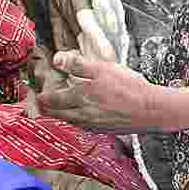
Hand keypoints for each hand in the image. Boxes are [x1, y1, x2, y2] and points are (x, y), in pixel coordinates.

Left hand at [36, 51, 163, 134]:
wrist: (151, 110)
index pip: (54, 100)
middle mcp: (84, 114)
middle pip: (59, 114)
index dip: (44, 98)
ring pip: (71, 121)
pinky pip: (84, 126)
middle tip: (41, 106)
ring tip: (57, 111)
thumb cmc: (129, 87)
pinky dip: (76, 121)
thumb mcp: (103, 68)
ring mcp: (94, 124)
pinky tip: (81, 117)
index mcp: (81, 97)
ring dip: (61, 116)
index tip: (38, 96)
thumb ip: (78, 65)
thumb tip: (57, 60)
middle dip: (48, 110)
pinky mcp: (105, 129)